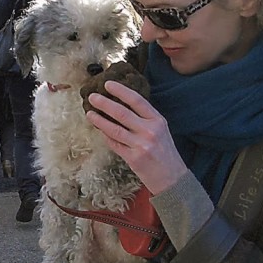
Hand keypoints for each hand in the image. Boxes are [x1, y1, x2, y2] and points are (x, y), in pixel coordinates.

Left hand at [85, 80, 187, 194]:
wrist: (172, 178)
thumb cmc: (165, 153)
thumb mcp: (160, 130)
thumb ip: (144, 119)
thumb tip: (121, 105)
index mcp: (157, 120)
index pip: (137, 101)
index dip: (121, 91)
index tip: (108, 84)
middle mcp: (150, 131)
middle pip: (122, 113)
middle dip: (104, 103)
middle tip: (92, 96)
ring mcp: (141, 145)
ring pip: (114, 129)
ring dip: (99, 120)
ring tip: (89, 113)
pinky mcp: (133, 158)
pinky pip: (114, 144)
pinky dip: (105, 136)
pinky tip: (99, 130)